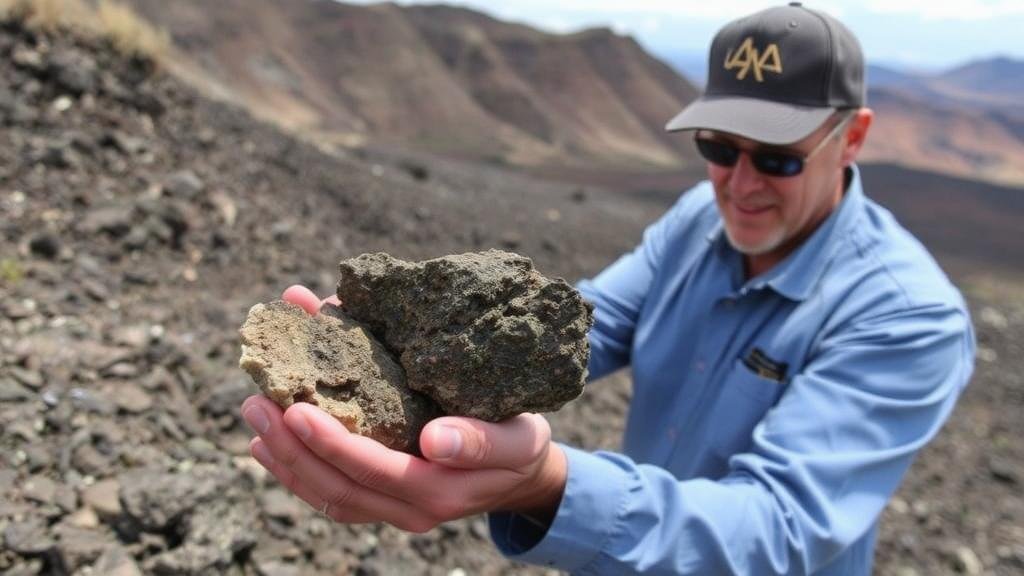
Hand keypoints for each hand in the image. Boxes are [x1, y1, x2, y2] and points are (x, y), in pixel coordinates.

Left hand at [240, 285, 567, 531]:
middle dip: (291, 448)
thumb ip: (483, 441)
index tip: (295, 410)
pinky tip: (269, 443)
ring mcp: (392, 510)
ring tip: (254, 417)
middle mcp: (409, 509)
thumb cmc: (521, 444)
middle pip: (337, 487)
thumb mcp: (520, 437)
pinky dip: (296, 470)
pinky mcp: (381, 501)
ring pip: (326, 495)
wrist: (522, 476)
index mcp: (440, 490)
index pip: (373, 471)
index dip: (331, 444)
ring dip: (284, 459)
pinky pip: (332, 494)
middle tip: (255, 403)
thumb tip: (434, 439)